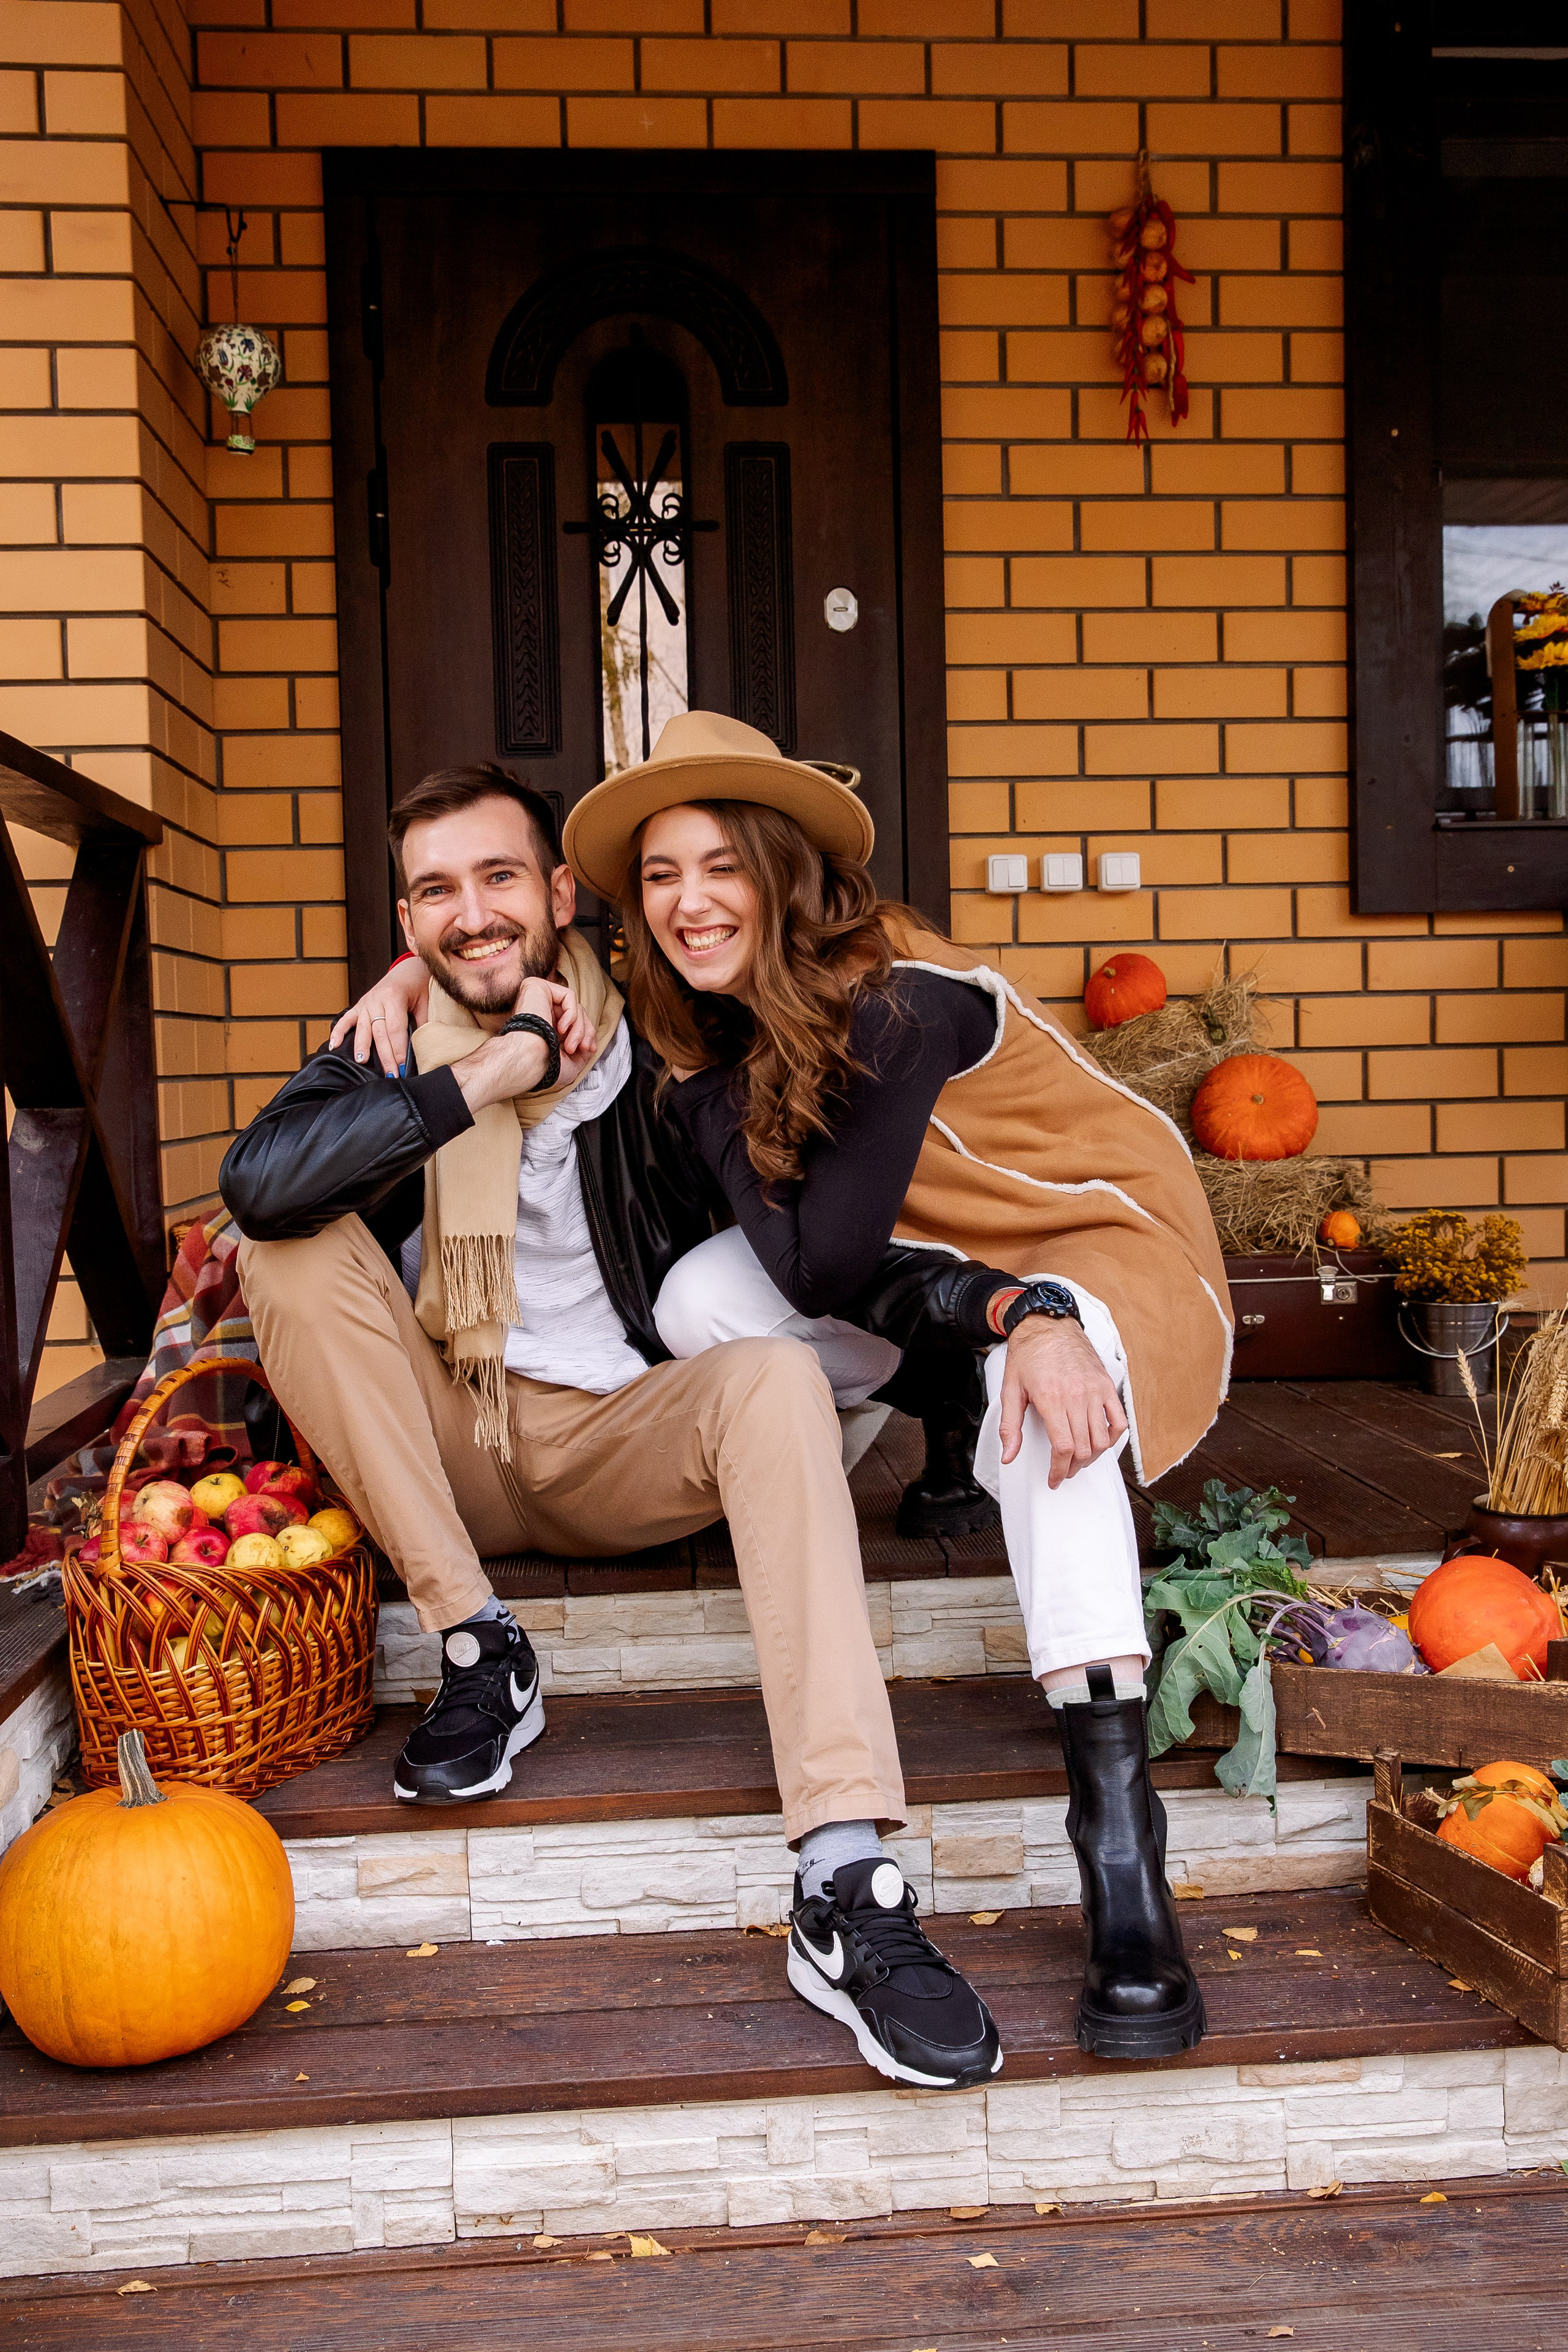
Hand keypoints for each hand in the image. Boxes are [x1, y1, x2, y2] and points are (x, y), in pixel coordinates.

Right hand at [330, 958, 428, 1075]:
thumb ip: (423, 1022)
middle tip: (390, 1074)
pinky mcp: (359, 1005)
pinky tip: (334, 1045)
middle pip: (380, 1033)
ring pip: (362, 1028)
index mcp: (394, 997)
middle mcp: (377, 1000)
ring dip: (362, 1047)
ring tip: (362, 1062)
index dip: (399, 1049)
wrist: (408, 969)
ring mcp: (366, 1002)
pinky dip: (338, 1031)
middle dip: (385, 1056)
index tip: (403, 1067)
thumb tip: (423, 1048)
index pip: (395, 1029)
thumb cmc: (419, 986)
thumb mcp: (426, 1001)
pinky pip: (346, 1019)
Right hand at [452, 976, 597, 1114]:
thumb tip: (590, 1044)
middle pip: (576, 1013)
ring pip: (574, 1006)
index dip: (586, 1034)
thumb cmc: (543, 1066)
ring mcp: (536, 997)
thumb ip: (581, 1051)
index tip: (590, 1049)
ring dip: (579, 1028)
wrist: (527, 1060)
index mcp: (543, 1025)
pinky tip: (560, 1030)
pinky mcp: (536, 987)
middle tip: (584, 1048)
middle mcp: (538, 1009)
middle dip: (585, 1032)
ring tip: (570, 1046)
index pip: (572, 1022)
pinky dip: (571, 1015)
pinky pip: (568, 996)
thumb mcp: (569, 1063)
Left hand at [999, 1314, 1127, 1486]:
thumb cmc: (1028, 1354)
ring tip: (1079, 1461)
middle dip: (1072, 1468)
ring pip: (1102, 1439)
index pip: (1064, 1447)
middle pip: (1083, 1448)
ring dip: (1092, 1458)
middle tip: (1063, 1471)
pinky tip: (1100, 1443)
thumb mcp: (1010, 1390)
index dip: (1058, 1469)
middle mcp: (1076, 1395)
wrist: (1047, 1323)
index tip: (1054, 1478)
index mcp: (1051, 1398)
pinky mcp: (1106, 1385)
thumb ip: (1010, 1426)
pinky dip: (1112, 1438)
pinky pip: (1119, 1420)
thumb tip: (1009, 1456)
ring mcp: (1095, 1390)